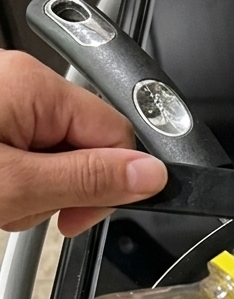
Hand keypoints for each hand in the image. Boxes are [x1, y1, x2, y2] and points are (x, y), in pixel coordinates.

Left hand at [0, 50, 166, 236]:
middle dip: (65, 188)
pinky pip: (24, 151)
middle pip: (88, 146)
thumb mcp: (14, 184)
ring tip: (0, 202)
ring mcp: (3, 99)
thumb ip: (88, 179)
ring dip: (34, 190)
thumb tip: (152, 174)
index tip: (80, 215)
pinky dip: (12, 179)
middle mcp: (21, 83)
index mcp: (37, 87)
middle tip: (26, 209)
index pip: (118, 135)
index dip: (111, 183)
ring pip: (55, 156)